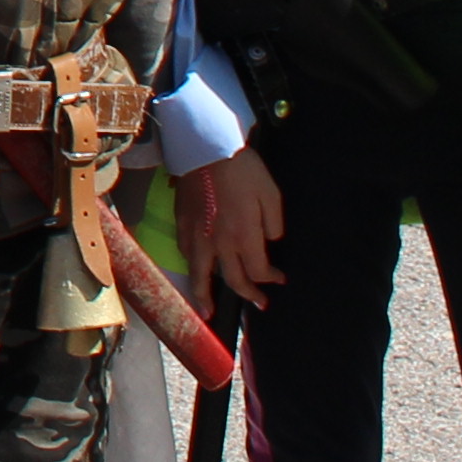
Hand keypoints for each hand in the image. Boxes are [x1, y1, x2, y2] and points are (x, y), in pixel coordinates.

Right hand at [181, 149, 283, 309]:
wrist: (206, 149)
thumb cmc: (243, 170)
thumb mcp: (270, 193)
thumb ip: (274, 223)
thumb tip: (270, 241)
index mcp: (244, 236)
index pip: (258, 271)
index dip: (270, 279)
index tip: (279, 279)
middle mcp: (220, 244)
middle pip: (233, 281)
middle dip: (249, 294)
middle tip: (258, 303)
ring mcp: (197, 236)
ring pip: (200, 276)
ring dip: (205, 297)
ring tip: (207, 313)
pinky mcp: (182, 225)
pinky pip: (186, 255)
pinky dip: (192, 268)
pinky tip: (195, 271)